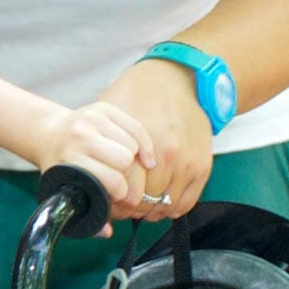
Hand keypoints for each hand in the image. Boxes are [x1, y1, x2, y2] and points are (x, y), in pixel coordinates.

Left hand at [25, 101, 152, 227]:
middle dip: (132, 180)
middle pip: (125, 161)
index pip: (111, 180)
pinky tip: (147, 159)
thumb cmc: (60, 167)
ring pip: (133, 145)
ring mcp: (93, 118)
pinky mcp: (104, 109)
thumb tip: (106, 232)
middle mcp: (81, 135)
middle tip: (131, 190)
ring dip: (138, 163)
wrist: (49, 135)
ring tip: (132, 174)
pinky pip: (136, 127)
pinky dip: (145, 145)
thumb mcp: (65, 191)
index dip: (123, 195)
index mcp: (70, 157)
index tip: (123, 201)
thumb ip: (85, 214)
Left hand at [100, 59, 213, 219]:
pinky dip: (171, 208)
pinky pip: (186, 203)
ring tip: (140, 205)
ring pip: (165, 206)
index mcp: (141, 144)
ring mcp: (188, 162)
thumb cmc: (136, 95)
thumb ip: (100, 148)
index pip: (125, 191)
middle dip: (130, 209)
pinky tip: (159, 203)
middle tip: (122, 207)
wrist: (175, 77)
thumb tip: (86, 184)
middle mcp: (167, 155)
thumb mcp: (109, 115)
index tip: (109, 203)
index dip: (114, 203)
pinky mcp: (203, 166)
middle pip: (144, 202)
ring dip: (151, 211)